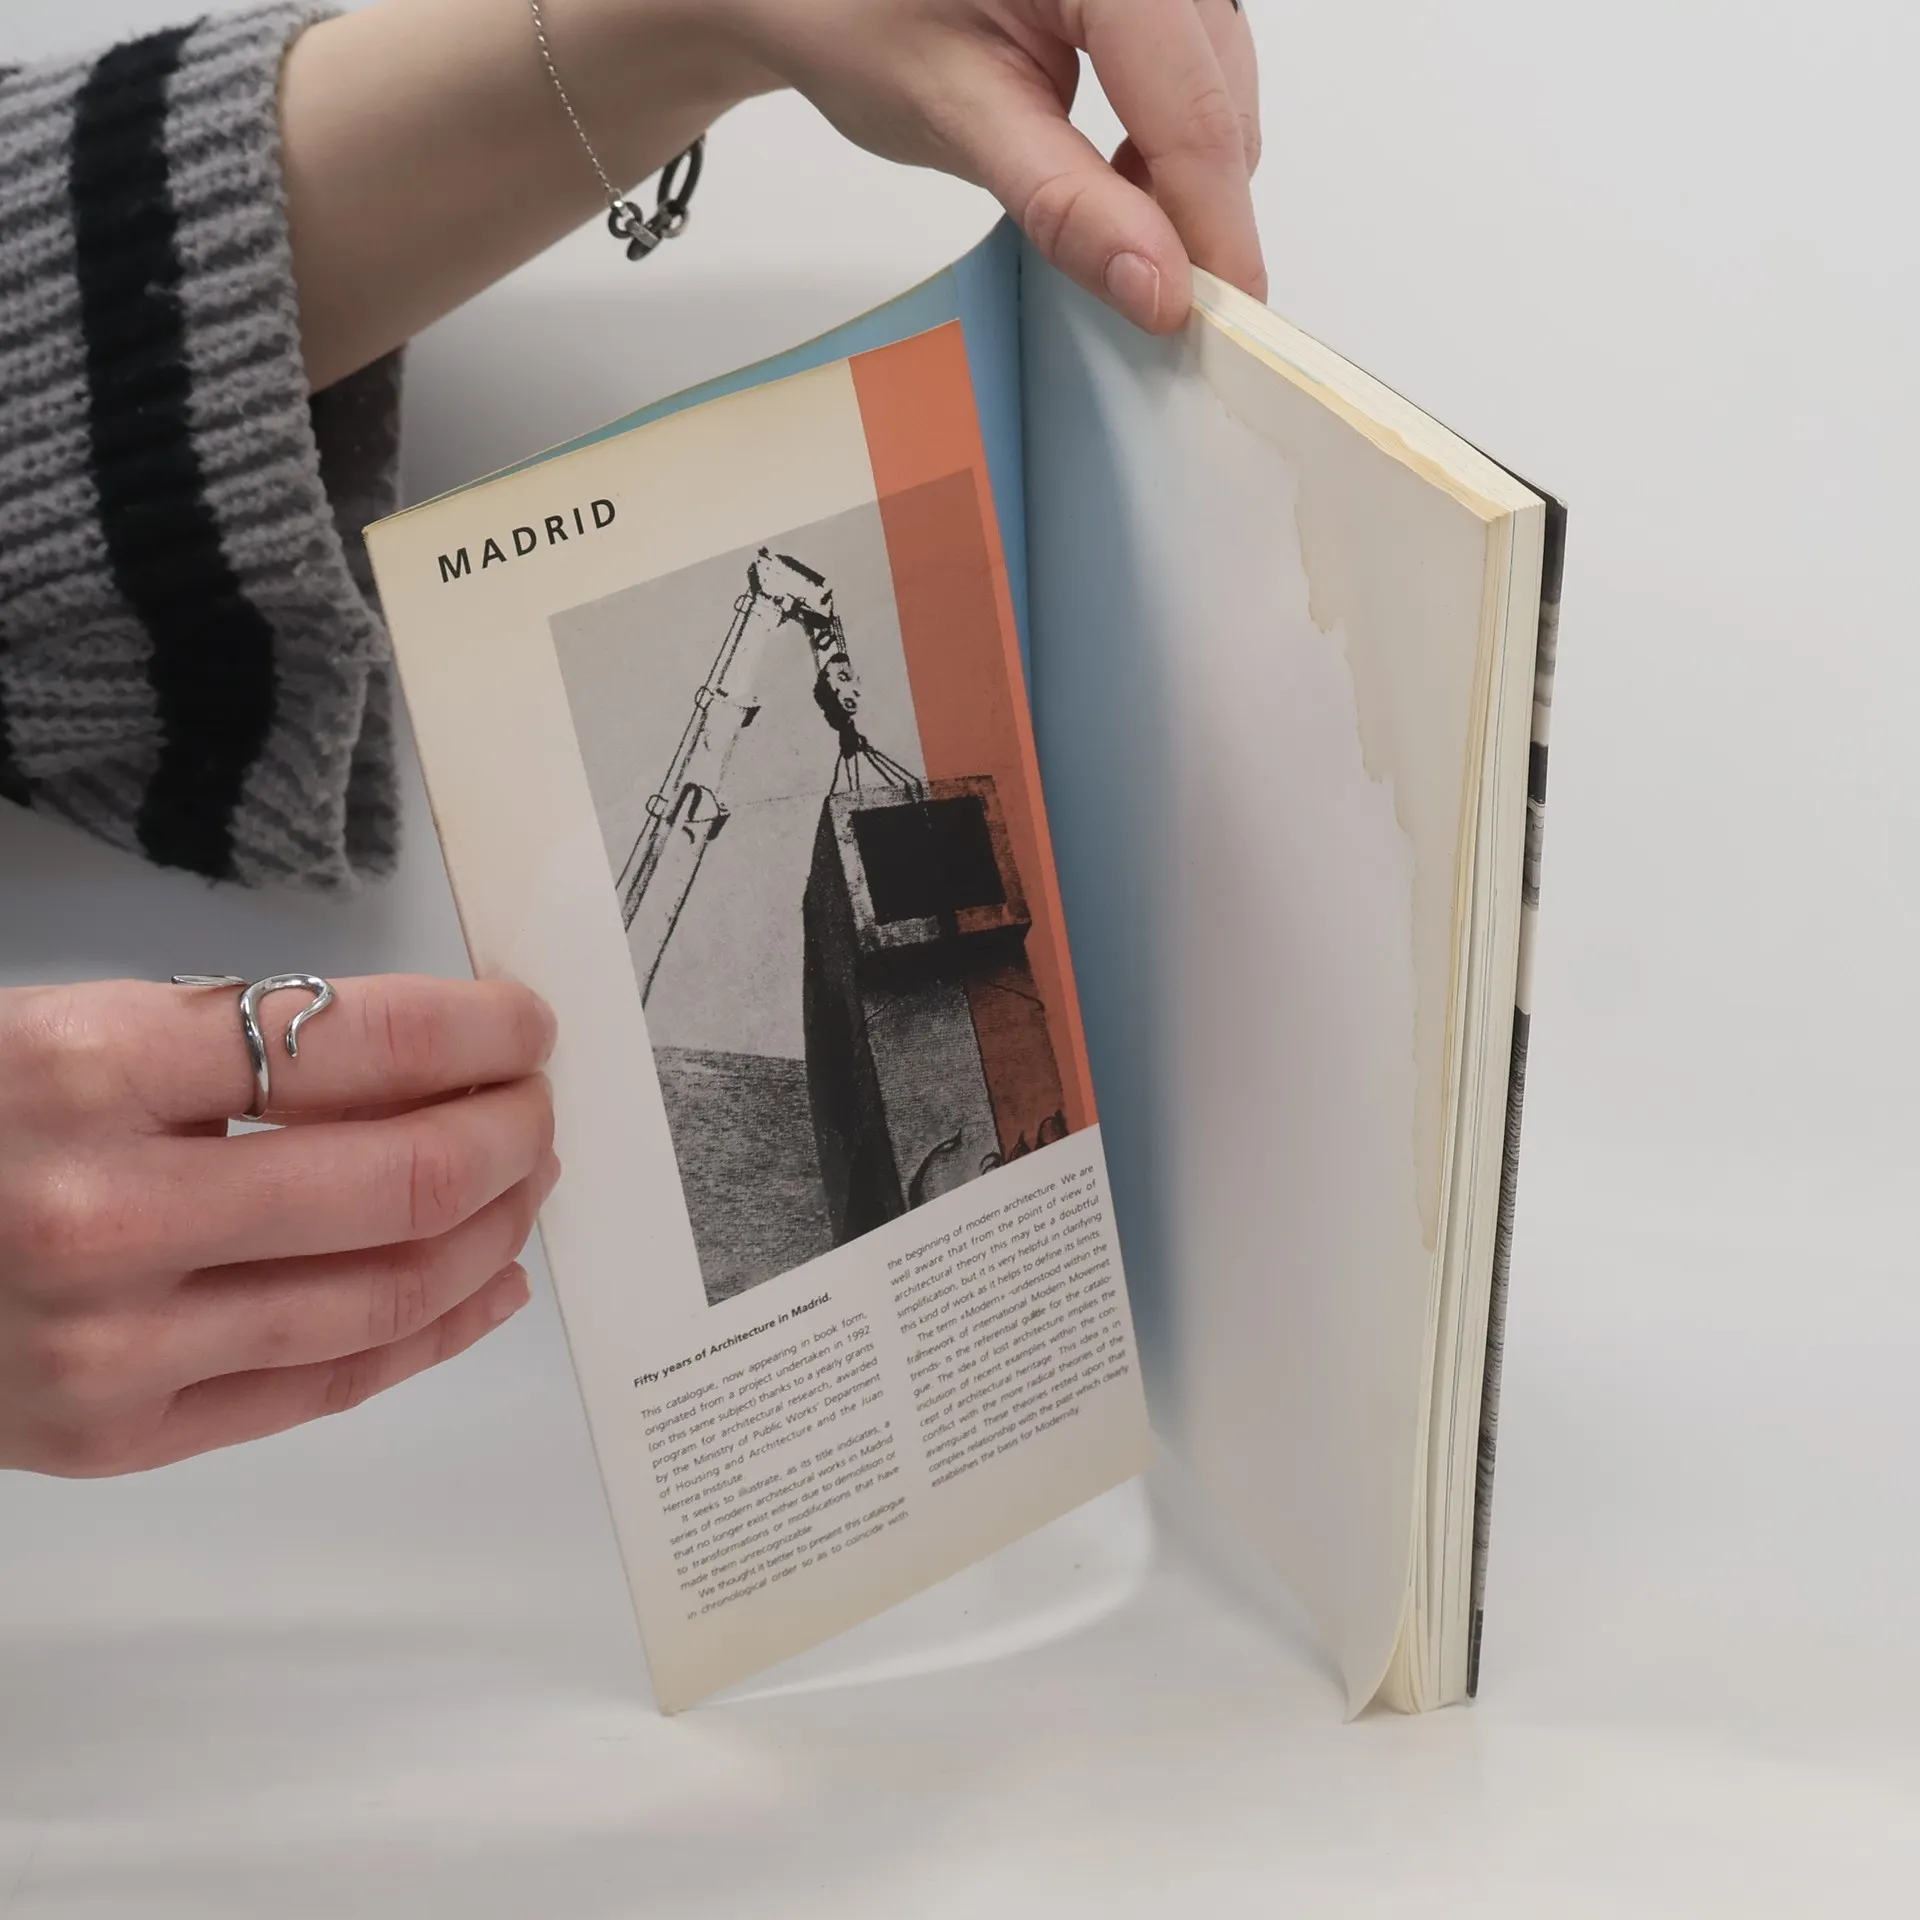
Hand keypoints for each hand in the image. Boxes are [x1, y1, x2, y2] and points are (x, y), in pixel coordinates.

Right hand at [0, 975, 556, 1476]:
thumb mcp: (66, 1030)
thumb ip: (232, 1044)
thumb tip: (430, 1057)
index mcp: (84, 1070)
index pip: (362, 1044)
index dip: (481, 1033)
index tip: (527, 1025)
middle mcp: (103, 1215)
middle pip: (401, 1178)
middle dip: (510, 1131)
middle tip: (542, 1103)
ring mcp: (112, 1346)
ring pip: (386, 1290)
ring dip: (493, 1228)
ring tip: (527, 1182)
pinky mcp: (116, 1438)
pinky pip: (327, 1385)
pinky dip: (437, 1330)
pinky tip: (490, 1284)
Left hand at [709, 0, 1265, 330]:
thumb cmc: (859, 19)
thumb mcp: (958, 116)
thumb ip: (1065, 204)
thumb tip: (1158, 287)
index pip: (1192, 106)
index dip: (1214, 224)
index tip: (1224, 321)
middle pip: (1221, 95)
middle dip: (1205, 209)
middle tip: (1170, 305)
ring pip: (1224, 88)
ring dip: (1190, 179)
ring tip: (1122, 231)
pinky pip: (1202, 72)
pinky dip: (1173, 144)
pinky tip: (1121, 182)